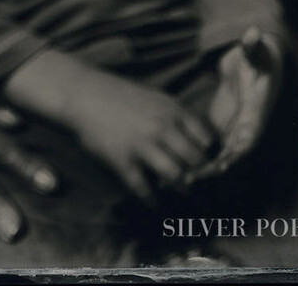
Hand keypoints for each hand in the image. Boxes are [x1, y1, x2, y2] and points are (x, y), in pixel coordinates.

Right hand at [5, 49, 214, 204]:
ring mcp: (142, 145)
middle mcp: (161, 127)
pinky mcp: (123, 160)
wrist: (83, 93)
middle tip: (204, 185)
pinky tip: (156, 205)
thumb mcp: (154, 96)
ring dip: (183, 189)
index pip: (205, 138)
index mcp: (171, 110)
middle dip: (201, 176)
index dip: (213, 155)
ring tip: (184, 193)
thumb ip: (176, 115)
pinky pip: (144, 188)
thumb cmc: (120, 94)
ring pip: (175, 176)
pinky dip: (153, 200)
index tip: (214, 165)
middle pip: (195, 161)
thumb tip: (200, 139)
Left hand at [194, 27, 283, 180]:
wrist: (257, 60)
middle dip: (213, 169)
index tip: (224, 165)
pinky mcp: (222, 124)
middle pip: (232, 154)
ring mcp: (233, 126)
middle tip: (192, 179)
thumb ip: (253, 45)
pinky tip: (178, 166)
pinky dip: (197, 158)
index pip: (249, 136)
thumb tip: (254, 33)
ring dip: (203, 169)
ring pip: (220, 155)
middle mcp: (247, 124)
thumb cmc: (259, 56)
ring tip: (180, 180)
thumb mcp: (257, 50)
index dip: (237, 152)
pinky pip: (211, 146)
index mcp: (257, 111)